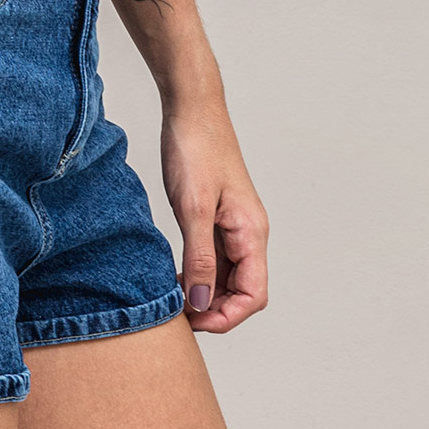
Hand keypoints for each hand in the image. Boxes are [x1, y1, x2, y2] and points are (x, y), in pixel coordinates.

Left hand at [161, 98, 269, 332]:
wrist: (191, 108)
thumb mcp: (192, 207)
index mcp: (251, 232)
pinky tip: (176, 274)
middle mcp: (248, 232)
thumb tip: (202, 302)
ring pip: (228, 276)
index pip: (254, 295)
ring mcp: (233, 224)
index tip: (194, 320)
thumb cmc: (196, 148)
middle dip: (215, 309)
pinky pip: (214, 257)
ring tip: (174, 297)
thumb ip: (200, 257)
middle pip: (243, 290)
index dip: (227, 316)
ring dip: (206, 293)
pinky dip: (199, 272)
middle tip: (178, 313)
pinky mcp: (216, 216)